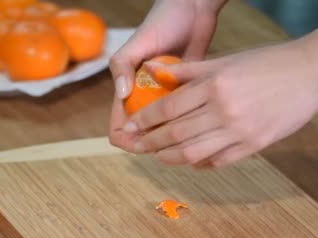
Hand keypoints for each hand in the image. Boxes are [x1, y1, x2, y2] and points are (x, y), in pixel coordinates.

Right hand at [108, 0, 226, 148]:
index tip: (146, 142)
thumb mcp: (138, 42)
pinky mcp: (183, 94)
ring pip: (162, 131)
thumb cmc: (162, 21)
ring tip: (187, 136)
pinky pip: (181, 118)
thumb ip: (123, 66)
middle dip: (152, 144)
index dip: (128, 139)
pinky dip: (186, 125)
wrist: (192, 8)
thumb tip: (122, 94)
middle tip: (173, 143)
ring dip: (170, 138)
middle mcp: (143, 98)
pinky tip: (199, 126)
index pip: (118, 127)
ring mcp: (163, 97)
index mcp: (127, 90)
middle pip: (141, 135)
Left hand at [119, 39, 317, 167]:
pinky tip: (190, 161)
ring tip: (159, 155)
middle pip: (176, 133)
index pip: (168, 108)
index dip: (145, 119)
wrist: (312, 74)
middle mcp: (224, 111)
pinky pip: (219, 161)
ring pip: (193, 153)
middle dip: (151, 142)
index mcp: (214, 86)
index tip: (130, 126)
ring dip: (170, 157)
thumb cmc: (267, 62)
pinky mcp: (255, 145)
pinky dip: (200, 163)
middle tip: (136, 145)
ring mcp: (240, 131)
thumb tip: (155, 72)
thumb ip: (189, 71)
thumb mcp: (225, 60)